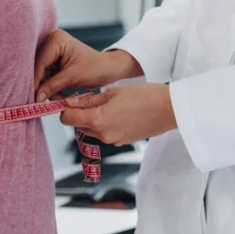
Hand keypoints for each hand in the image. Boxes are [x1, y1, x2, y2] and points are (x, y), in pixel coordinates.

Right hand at [34, 30, 142, 101]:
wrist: (108, 69)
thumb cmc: (95, 68)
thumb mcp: (72, 78)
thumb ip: (52, 86)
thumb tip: (35, 98)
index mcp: (57, 39)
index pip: (40, 62)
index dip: (36, 80)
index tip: (33, 97)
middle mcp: (52, 42)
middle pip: (39, 68)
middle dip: (42, 86)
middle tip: (41, 102)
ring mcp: (52, 51)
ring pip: (42, 74)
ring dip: (48, 89)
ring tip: (57, 100)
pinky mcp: (54, 61)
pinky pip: (47, 76)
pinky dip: (51, 87)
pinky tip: (59, 95)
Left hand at [59, 84, 176, 145]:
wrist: (169, 109)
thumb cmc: (144, 96)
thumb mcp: (112, 92)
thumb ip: (89, 100)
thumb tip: (70, 101)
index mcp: (97, 120)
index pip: (66, 118)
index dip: (65, 108)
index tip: (71, 99)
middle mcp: (102, 134)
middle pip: (78, 125)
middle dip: (80, 113)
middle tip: (91, 98)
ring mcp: (112, 140)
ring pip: (91, 130)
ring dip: (93, 119)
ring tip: (108, 104)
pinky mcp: (122, 141)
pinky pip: (105, 133)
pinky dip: (106, 124)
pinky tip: (119, 113)